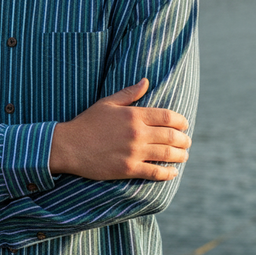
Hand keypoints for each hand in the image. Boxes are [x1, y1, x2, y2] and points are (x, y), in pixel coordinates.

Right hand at [50, 78, 190, 181]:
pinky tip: (173, 172)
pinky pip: (155, 172)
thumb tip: (146, 81)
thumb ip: (129, 93)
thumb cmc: (87, 122)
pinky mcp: (128, 169)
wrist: (69, 146)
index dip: (181, 121)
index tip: (184, 125)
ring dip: (180, 156)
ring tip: (183, 155)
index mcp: (134, 115)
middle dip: (184, 140)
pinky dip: (168, 173)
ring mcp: (134, 152)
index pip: (168, 117)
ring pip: (167, 154)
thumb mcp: (107, 103)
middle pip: (171, 136)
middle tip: (186, 142)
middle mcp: (137, 133)